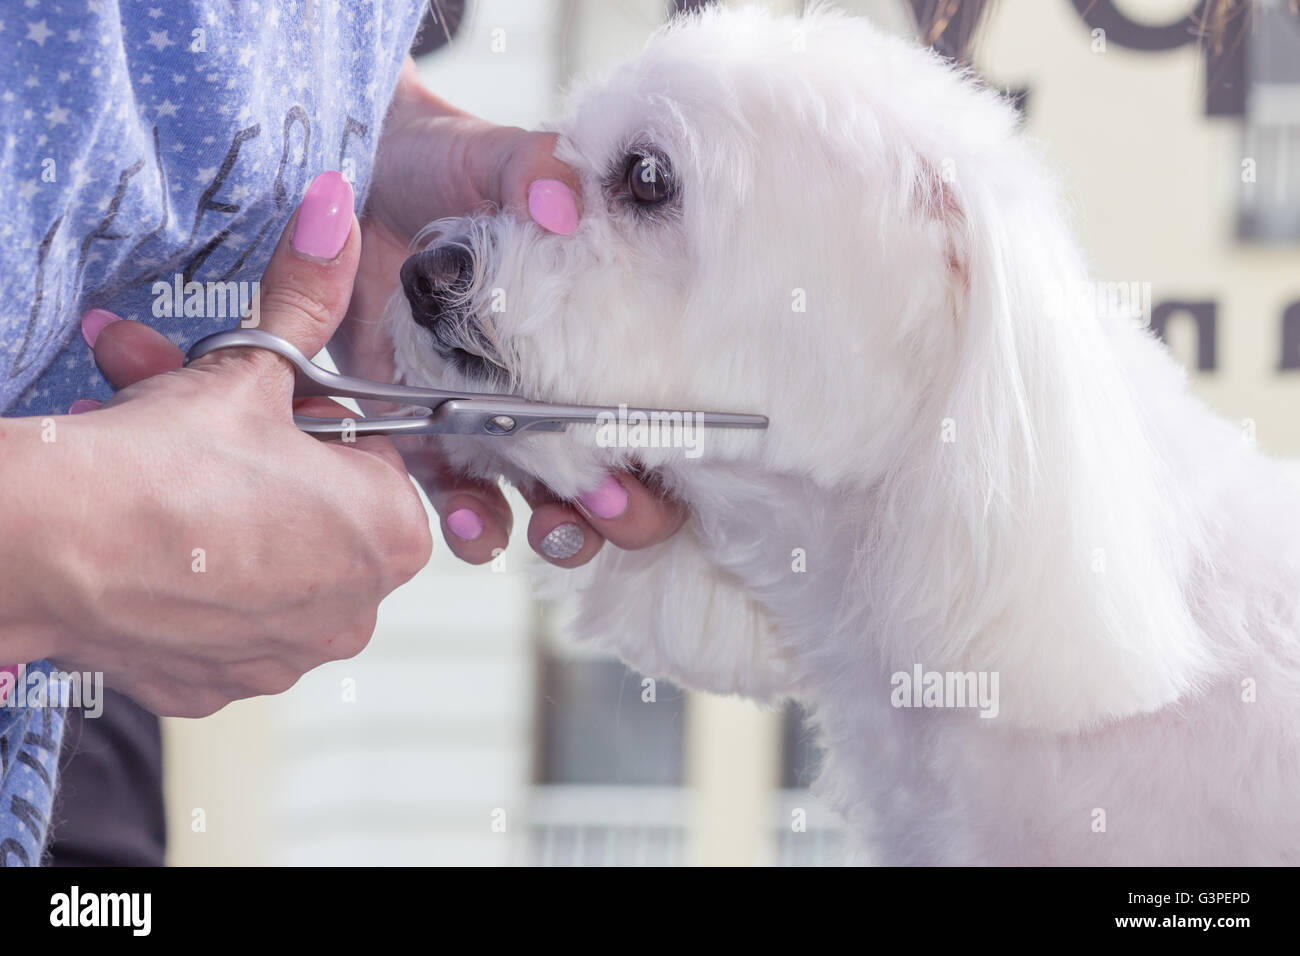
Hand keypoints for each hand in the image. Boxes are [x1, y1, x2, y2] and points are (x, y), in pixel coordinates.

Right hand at [32, 172, 431, 715]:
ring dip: (213, 501)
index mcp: (391, 535)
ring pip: (259, 555)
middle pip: (312, 508)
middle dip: (251, 453)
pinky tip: (138, 529)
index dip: (309, 422)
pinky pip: (213, 612)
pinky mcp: (218, 684)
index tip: (261, 407)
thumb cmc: (167, 467)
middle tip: (192, 416)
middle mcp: (354, 609)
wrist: (54, 550)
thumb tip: (335, 214)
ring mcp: (285, 655)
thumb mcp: (248, 369)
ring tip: (145, 456)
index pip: (371, 461)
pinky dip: (184, 569)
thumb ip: (305, 297)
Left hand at [338, 61, 686, 566]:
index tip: (663, 454)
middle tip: (613, 501)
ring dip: (564, 534)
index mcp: (601, 336)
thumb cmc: (446, 167)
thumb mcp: (498, 158)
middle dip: (631, 514)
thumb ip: (535, 169)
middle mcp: (561, 395)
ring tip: (551, 526)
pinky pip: (463, 507)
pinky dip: (476, 528)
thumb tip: (562, 203)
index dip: (678, 450)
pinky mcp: (432, 443)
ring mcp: (500, 429)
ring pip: (553, 512)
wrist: (357, 180)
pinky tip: (472, 521)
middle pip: (625, 484)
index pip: (664, 411)